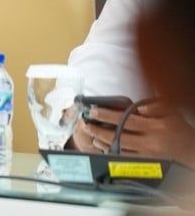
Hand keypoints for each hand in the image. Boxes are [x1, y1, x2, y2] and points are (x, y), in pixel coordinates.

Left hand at [76, 103, 194, 164]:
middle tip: (86, 123)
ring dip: (102, 141)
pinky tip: (102, 146)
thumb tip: (139, 108)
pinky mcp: (146, 164)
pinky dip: (111, 151)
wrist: (191, 152)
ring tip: (91, 134)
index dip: (107, 115)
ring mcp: (148, 155)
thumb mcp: (171, 112)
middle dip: (99, 129)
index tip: (93, 111)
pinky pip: (125, 158)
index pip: (126, 120)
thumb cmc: (179, 129)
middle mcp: (150, 142)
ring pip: (119, 148)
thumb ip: (155, 106)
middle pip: (119, 136)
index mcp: (155, 127)